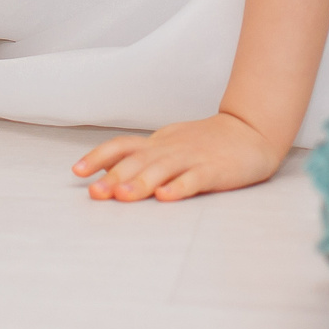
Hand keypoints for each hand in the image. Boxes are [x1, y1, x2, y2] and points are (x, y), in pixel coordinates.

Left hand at [75, 110, 284, 200]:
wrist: (250, 131)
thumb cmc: (206, 142)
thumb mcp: (169, 145)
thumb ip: (141, 157)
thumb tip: (104, 170)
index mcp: (158, 143)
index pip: (123, 146)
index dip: (99, 157)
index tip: (78, 171)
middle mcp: (170, 148)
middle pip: (138, 161)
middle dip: (115, 177)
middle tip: (95, 193)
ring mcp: (192, 158)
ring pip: (162, 169)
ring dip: (141, 183)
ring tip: (123, 196)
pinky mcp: (214, 169)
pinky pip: (194, 178)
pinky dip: (179, 187)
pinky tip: (166, 197)